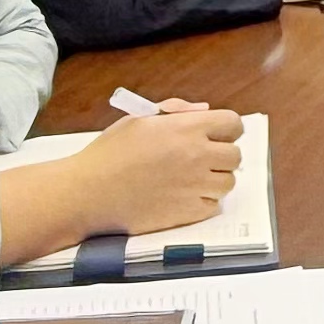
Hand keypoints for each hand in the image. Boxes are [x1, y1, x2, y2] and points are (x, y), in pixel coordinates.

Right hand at [76, 104, 245, 237]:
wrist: (88, 193)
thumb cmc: (109, 153)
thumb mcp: (139, 119)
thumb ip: (176, 110)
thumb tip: (204, 111)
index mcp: (187, 129)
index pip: (233, 124)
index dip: (226, 129)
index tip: (215, 135)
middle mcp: (197, 156)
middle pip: (235, 155)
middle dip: (221, 155)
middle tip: (201, 159)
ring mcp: (195, 186)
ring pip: (227, 182)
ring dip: (214, 180)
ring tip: (190, 179)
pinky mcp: (188, 213)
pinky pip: (213, 205)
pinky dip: (203, 201)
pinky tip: (182, 196)